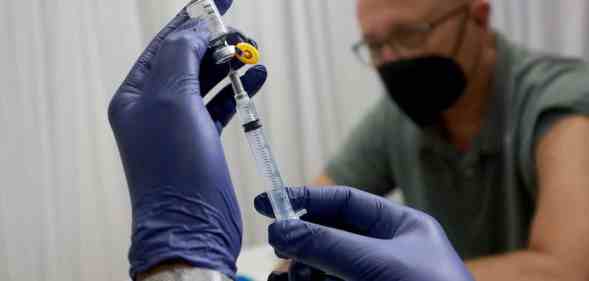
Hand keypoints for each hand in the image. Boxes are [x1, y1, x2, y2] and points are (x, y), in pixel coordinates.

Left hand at [108, 3, 266, 278]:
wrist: (190, 226)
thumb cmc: (174, 167)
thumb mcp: (171, 101)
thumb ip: (180, 57)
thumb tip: (194, 29)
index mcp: (134, 95)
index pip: (166, 44)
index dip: (193, 19)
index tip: (220, 1)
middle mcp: (154, 108)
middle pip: (187, 60)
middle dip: (215, 44)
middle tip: (244, 35)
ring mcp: (179, 126)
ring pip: (206, 82)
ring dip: (229, 66)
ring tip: (253, 54)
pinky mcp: (202, 142)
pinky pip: (221, 106)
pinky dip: (238, 91)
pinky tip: (256, 78)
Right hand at [255, 186, 473, 280]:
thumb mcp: (377, 263)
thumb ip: (327, 244)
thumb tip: (280, 230)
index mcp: (401, 228)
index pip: (345, 203)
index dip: (305, 199)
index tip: (267, 203)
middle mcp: (386, 253)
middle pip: (330, 236)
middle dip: (301, 242)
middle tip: (277, 248)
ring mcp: (375, 280)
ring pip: (325, 268)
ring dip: (301, 271)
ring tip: (286, 279)